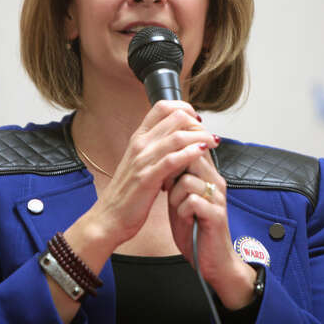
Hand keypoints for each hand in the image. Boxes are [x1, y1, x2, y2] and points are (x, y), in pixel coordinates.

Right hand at [87, 100, 218, 247]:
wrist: (110, 216)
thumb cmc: (128, 191)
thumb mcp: (140, 162)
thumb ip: (156, 147)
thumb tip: (178, 136)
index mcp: (138, 137)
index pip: (162, 106)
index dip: (184, 107)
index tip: (197, 118)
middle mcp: (140, 144)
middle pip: (175, 118)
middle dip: (198, 123)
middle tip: (209, 134)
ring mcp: (143, 160)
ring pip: (178, 137)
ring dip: (201, 136)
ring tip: (214, 142)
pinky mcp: (148, 178)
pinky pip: (173, 160)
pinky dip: (191, 153)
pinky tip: (203, 152)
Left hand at [166, 153, 256, 309]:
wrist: (211, 260)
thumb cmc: (195, 230)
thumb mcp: (181, 199)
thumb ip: (176, 179)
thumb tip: (163, 160)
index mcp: (209, 176)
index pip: (192, 149)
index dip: (173, 160)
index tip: (166, 177)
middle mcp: (216, 183)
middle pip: (189, 159)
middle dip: (171, 175)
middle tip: (169, 192)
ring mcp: (218, 198)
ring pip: (187, 180)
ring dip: (175, 196)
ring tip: (178, 209)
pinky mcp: (216, 215)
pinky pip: (192, 201)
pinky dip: (182, 210)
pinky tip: (185, 219)